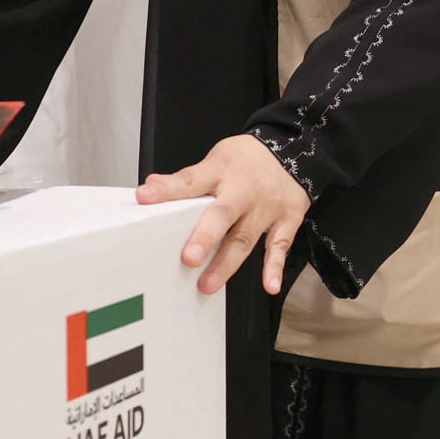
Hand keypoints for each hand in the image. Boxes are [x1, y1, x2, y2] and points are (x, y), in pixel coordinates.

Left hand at [135, 134, 310, 295]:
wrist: (294, 151)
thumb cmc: (247, 160)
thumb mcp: (216, 158)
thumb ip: (188, 178)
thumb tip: (149, 188)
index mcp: (221, 171)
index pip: (190, 181)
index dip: (167, 190)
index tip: (145, 197)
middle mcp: (243, 190)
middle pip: (222, 214)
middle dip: (205, 237)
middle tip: (188, 258)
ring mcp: (266, 208)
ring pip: (245, 238)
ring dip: (227, 263)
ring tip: (207, 284)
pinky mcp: (286, 221)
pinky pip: (279, 246)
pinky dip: (275, 268)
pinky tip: (270, 286)